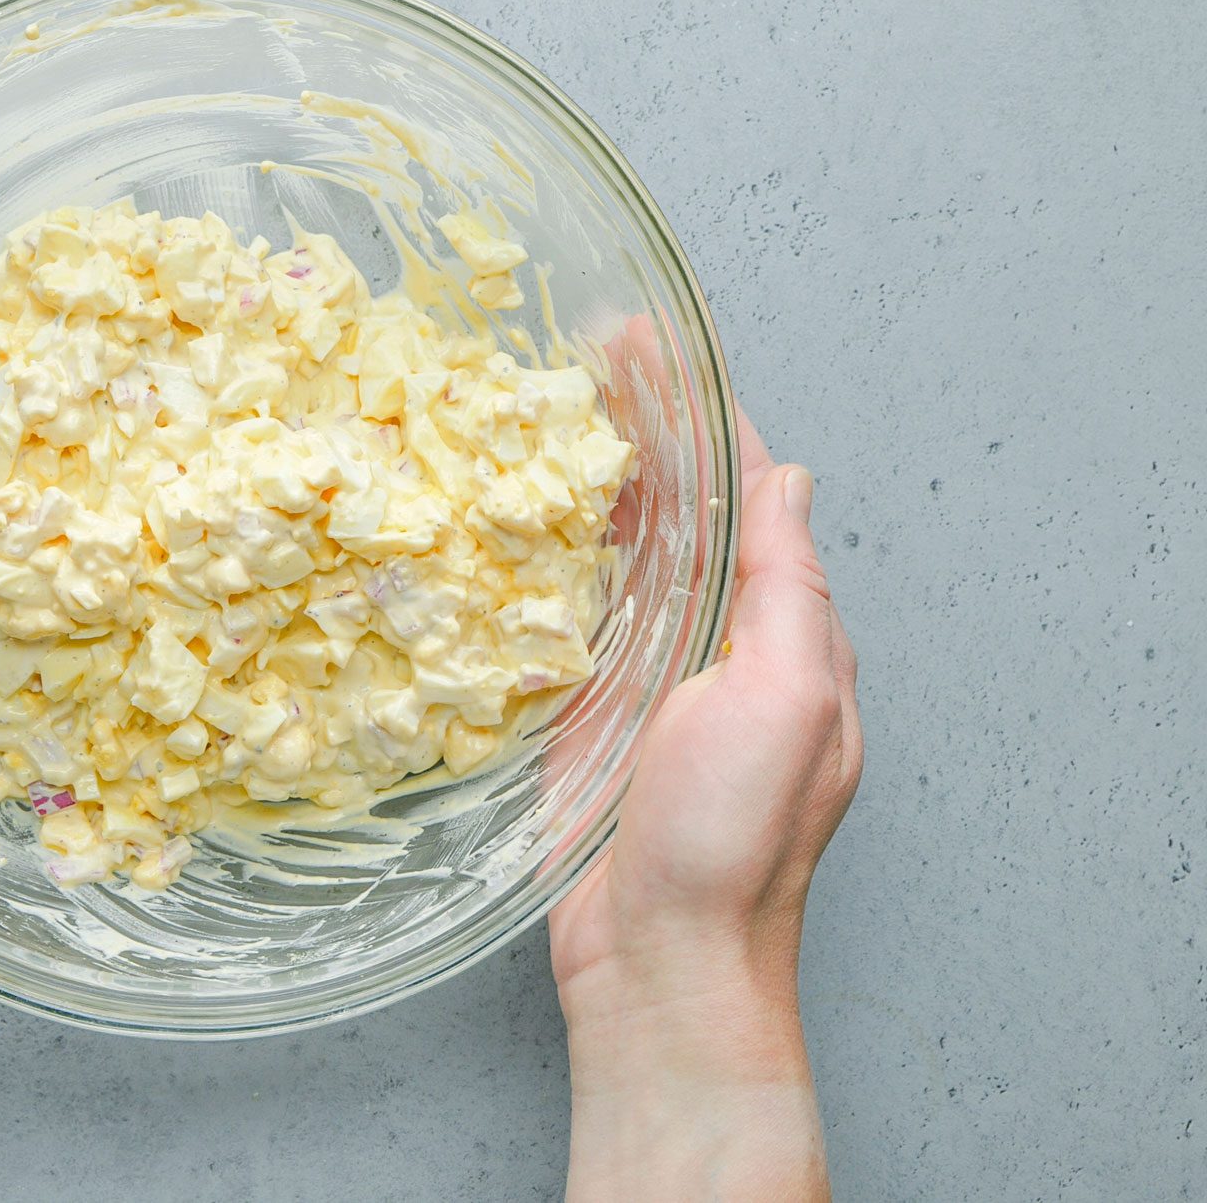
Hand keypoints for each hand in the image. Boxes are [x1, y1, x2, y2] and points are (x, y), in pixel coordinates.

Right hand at [549, 404, 861, 1199]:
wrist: (660, 958)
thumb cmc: (734, 838)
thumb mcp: (788, 697)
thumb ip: (789, 587)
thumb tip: (791, 481)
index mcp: (782, 632)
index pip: (745, 495)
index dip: (703, 417)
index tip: (652, 347)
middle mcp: (717, 642)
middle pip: (677, 508)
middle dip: (637, 427)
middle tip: (582, 351)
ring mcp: (646, 675)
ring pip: (621, 551)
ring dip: (589, 477)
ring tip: (543, 403)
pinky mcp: (583, 710)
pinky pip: (567, 613)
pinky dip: (547, 554)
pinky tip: (514, 511)